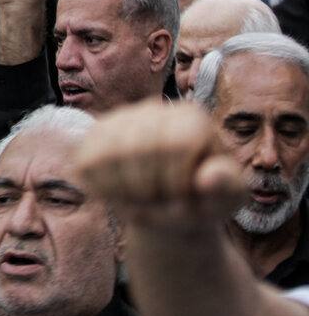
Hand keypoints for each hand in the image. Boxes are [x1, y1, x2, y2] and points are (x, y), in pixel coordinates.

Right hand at [76, 99, 244, 229]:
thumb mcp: (228, 198)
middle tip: (162, 207)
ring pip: (108, 154)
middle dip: (149, 190)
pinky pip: (88, 162)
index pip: (174, 143)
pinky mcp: (96, 136)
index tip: (184, 201)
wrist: (171, 204)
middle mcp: (154, 108)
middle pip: (138, 148)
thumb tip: (210, 176)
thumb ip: (228, 187)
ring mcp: (120, 119)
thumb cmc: (204, 199)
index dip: (176, 181)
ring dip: (125, 191)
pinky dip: (103, 189)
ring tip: (143, 203)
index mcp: (191, 118)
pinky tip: (121, 197)